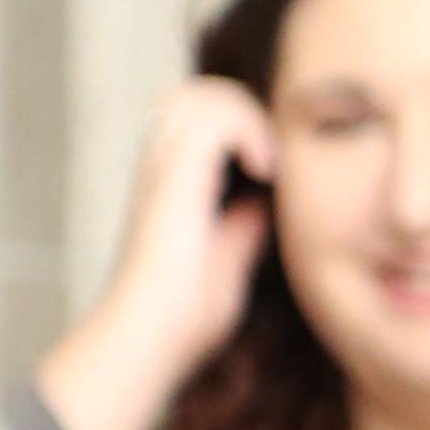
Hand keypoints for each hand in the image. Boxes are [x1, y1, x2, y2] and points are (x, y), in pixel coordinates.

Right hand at [31, 77, 281, 429]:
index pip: (207, 115)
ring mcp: (163, 165)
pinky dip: (250, 130)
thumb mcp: (230, 259)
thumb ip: (244, 226)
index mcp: (175, 180)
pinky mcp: (173, 175)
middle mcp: (163, 164)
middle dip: (249, 112)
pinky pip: (215, 114)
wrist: (151, 337)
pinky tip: (266, 170)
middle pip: (202, 92)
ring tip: (270, 165)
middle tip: (276, 162)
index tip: (279, 173)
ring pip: (204, 93)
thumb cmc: (184, 313)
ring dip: (249, 117)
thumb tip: (265, 205)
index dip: (249, 126)